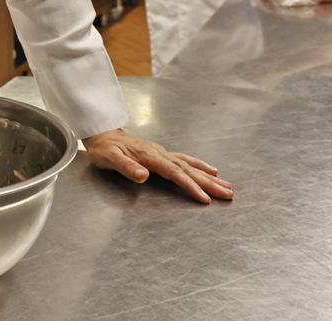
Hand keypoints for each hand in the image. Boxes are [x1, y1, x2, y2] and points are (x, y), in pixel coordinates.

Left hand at [81, 129, 232, 203]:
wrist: (102, 134)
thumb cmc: (105, 149)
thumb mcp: (109, 159)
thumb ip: (126, 167)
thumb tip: (143, 175)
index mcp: (150, 156)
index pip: (175, 173)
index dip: (190, 186)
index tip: (205, 198)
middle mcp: (160, 153)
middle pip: (189, 169)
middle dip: (209, 183)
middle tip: (228, 194)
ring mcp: (163, 153)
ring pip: (191, 165)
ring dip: (209, 176)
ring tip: (228, 186)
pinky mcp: (162, 154)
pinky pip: (186, 160)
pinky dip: (200, 165)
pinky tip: (211, 170)